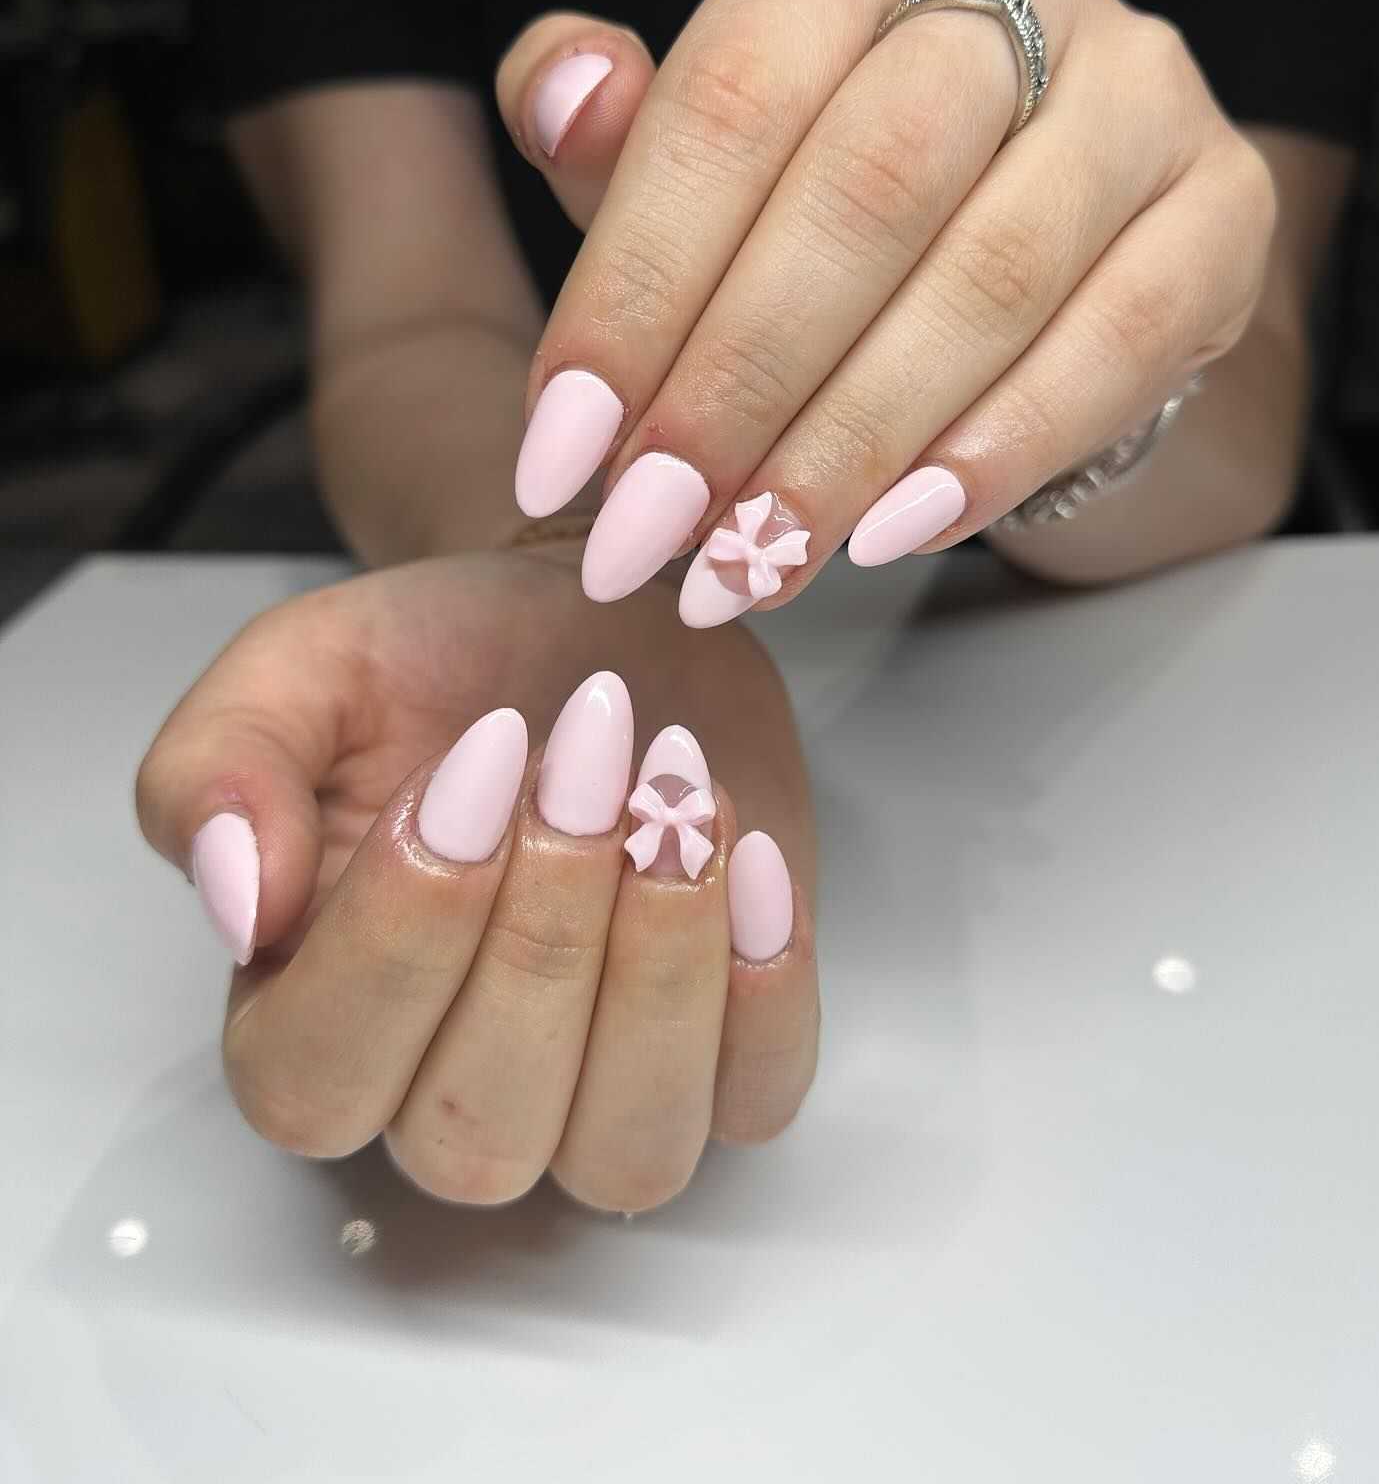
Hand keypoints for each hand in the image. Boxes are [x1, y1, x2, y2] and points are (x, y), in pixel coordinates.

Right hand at [135, 549, 817, 1209]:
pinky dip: (766, 986)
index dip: (401, 935)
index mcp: (305, 1019)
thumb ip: (218, 771)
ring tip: (675, 804)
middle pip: (480, 1129)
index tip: (475, 760)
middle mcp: (443, 1094)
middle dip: (544, 934)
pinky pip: (758, 1098)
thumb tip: (237, 903)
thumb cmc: (438, 662)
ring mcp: (596, 1094)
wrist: (593, 620)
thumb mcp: (295, 670)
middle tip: (586, 756)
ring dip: (662, 969)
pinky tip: (744, 851)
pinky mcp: (727, 1055)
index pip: (318, 1078)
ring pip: (628, 1150)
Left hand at [497, 0, 1276, 619]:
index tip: (559, 449)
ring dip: (854, 443)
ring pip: (990, 275)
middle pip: (868, 186)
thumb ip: (619, 134)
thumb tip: (561, 92)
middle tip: (653, 529)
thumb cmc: (833, 201)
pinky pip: (1119, 340)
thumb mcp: (711, 159)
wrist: (1036, 249)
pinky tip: (894, 535)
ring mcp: (1143, 85)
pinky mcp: (1225, 205)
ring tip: (756, 559)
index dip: (635, 286)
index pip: (731, 99)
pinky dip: (997, 449)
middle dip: (739, 382)